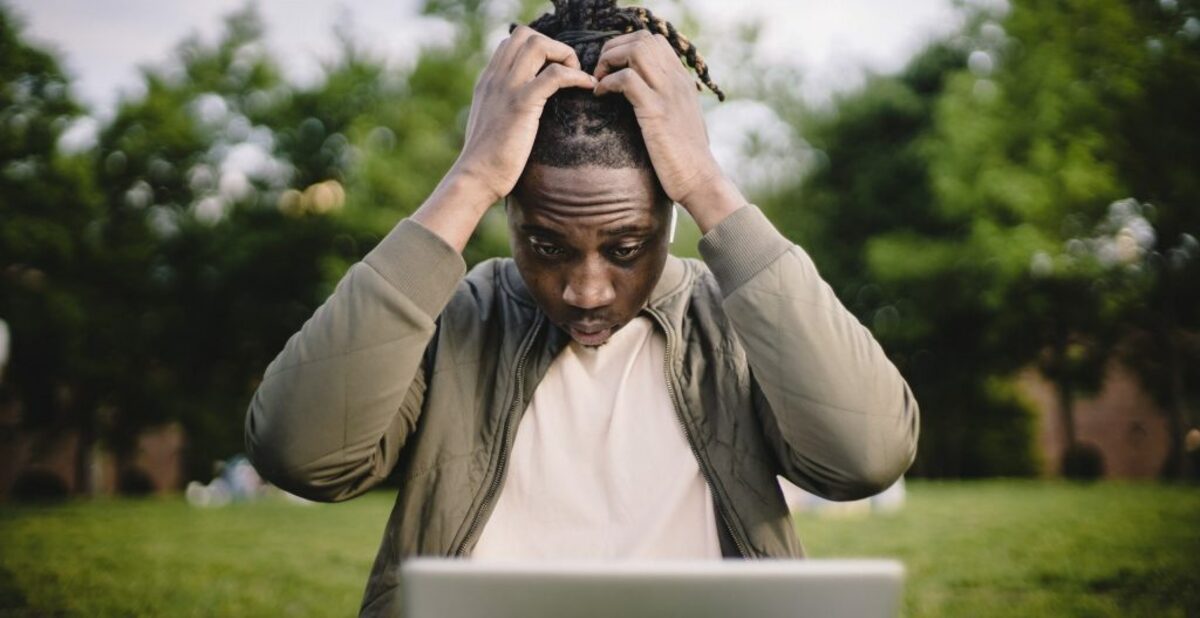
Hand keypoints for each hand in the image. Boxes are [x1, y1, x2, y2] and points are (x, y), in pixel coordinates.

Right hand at [451, 26, 596, 204]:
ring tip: (577, 77)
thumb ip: (502, 107)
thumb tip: (523, 110)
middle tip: (568, 72)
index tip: (555, 71)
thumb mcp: (492, 124)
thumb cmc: (487, 160)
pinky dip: (576, 76)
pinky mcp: (521, 104)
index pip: (512, 42)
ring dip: (564, 56)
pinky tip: (587, 87)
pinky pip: (554, 75)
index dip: (539, 49)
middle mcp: (495, 78)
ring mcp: (507, 88)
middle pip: (525, 35)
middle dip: (553, 46)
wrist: (475, 178)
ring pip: (538, 45)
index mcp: (488, 81)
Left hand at [593, 30, 745, 231]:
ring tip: (600, 82)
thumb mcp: (679, 120)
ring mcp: (667, 93)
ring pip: (635, 50)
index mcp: (682, 80)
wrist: (700, 180)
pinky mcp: (656, 111)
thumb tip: (644, 98)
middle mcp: (676, 80)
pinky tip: (601, 96)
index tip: (612, 69)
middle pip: (642, 39)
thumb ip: (666, 102)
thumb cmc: (686, 157)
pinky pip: (627, 79)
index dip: (626, 47)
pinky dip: (607, 82)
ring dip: (609, 61)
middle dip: (613, 49)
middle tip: (600, 73)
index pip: (654, 41)